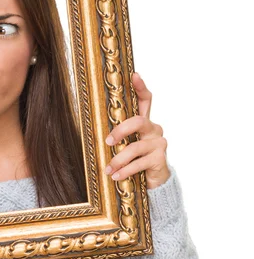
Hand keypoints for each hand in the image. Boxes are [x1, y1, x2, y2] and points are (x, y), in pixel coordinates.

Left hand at [104, 72, 169, 189]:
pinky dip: (125, 171)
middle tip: (108, 141)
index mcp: (144, 123)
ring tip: (108, 168)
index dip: (140, 87)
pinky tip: (116, 176)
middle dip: (120, 130)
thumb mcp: (126, 146)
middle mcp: (154, 129)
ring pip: (135, 147)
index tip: (134, 75)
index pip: (145, 100)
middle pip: (138, 121)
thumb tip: (98, 132)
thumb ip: (118, 137)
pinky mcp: (160, 158)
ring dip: (118, 159)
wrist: (153, 183)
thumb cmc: (135, 160)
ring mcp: (158, 143)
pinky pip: (138, 163)